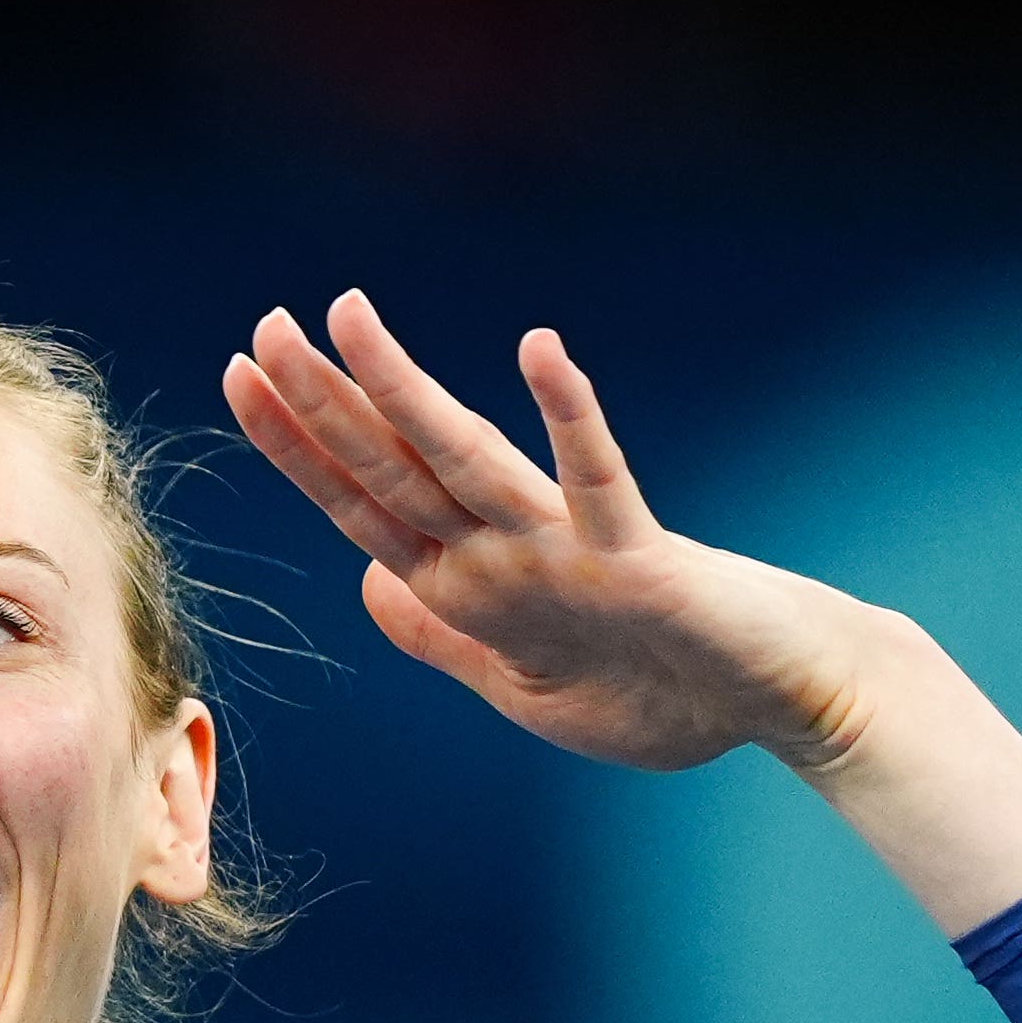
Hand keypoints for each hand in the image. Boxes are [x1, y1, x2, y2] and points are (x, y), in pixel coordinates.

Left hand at [226, 294, 872, 774]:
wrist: (782, 705)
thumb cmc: (665, 695)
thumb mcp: (523, 688)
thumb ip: (444, 637)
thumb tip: (367, 584)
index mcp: (473, 588)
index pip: (362, 506)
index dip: (298, 447)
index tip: (239, 378)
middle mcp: (508, 553)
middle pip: (394, 467)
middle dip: (322, 404)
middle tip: (262, 325)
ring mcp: (568, 549)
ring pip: (467, 459)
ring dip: (402, 391)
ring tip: (345, 317)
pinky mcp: (639, 558)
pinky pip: (597, 481)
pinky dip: (568, 417)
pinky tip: (539, 350)